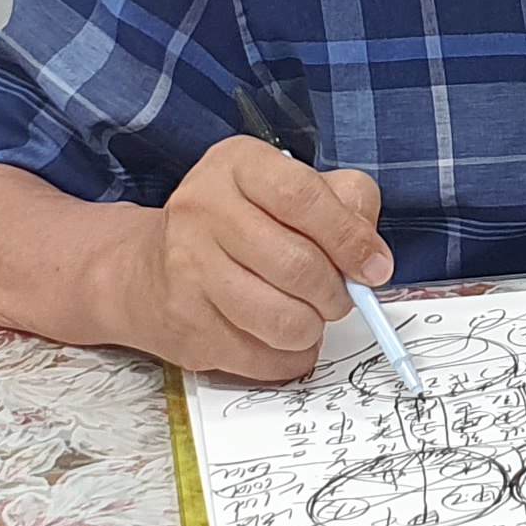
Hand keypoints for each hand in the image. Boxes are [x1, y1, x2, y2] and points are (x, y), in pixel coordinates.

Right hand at [114, 138, 388, 381]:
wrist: (151, 269)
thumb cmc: (239, 225)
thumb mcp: (289, 188)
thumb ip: (343, 204)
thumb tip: (372, 258)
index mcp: (236, 166)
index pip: (302, 197)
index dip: (349, 238)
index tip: (374, 268)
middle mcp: (202, 210)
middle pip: (297, 265)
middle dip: (336, 293)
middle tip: (339, 298)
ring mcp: (187, 269)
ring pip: (282, 320)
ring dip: (312, 328)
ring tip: (308, 317)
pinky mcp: (187, 325)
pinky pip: (262, 359)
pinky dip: (289, 357)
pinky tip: (281, 338)